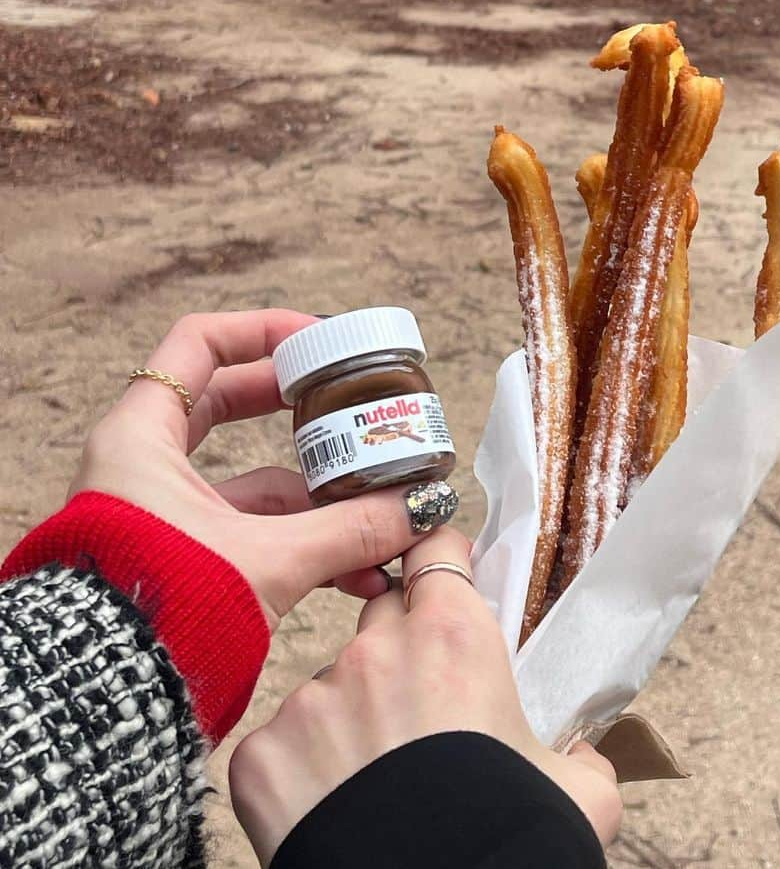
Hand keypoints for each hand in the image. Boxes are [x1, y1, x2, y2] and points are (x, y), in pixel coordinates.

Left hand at [69, 309, 457, 629]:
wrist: (107, 700)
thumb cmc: (163, 612)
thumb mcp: (268, 560)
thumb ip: (350, 530)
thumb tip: (418, 508)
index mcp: (142, 437)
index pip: (199, 344)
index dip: (263, 331)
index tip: (318, 342)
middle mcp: (145, 466)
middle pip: (227, 405)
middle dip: (301, 412)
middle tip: (348, 403)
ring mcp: (161, 513)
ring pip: (248, 480)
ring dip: (314, 493)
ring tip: (375, 506)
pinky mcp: (180, 557)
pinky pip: (248, 529)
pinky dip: (300, 539)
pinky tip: (357, 568)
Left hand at [229, 527, 622, 864]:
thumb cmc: (504, 841)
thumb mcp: (577, 792)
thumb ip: (580, 755)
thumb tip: (583, 757)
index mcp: (453, 638)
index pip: (435, 553)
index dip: (440, 560)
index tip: (444, 576)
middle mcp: (376, 652)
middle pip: (382, 616)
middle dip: (400, 645)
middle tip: (422, 705)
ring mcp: (311, 700)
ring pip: (332, 684)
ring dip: (351, 713)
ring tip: (376, 778)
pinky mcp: (262, 753)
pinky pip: (283, 741)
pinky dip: (303, 767)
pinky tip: (331, 806)